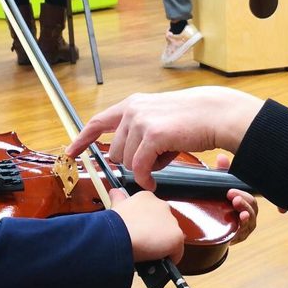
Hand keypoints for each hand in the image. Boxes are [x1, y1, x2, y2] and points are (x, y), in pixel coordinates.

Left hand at [65, 87, 264, 190]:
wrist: (215, 114)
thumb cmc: (193, 120)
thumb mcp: (160, 119)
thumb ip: (140, 133)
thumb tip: (126, 158)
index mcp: (132, 105)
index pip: (98, 122)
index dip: (82, 139)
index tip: (71, 152)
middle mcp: (133, 110)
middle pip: (115, 152)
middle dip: (132, 163)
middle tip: (155, 161)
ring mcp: (141, 121)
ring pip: (127, 162)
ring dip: (143, 169)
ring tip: (165, 158)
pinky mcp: (152, 135)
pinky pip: (139, 168)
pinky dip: (145, 179)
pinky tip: (153, 182)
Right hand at [108, 187, 183, 263]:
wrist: (119, 236)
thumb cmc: (114, 225)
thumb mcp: (115, 207)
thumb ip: (118, 198)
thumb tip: (115, 192)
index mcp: (148, 198)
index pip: (153, 212)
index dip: (146, 225)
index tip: (140, 232)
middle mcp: (162, 206)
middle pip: (164, 225)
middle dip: (156, 234)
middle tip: (143, 243)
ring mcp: (171, 221)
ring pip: (171, 238)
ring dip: (162, 246)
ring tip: (148, 253)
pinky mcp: (177, 237)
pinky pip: (176, 252)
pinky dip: (168, 259)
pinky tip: (156, 261)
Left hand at [215, 152, 257, 244]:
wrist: (212, 228)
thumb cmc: (221, 204)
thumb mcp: (222, 186)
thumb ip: (223, 172)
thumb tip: (221, 157)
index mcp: (247, 202)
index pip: (251, 197)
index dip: (244, 194)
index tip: (231, 191)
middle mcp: (249, 214)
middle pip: (253, 208)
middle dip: (244, 203)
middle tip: (233, 198)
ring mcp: (244, 227)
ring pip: (250, 221)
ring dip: (245, 216)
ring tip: (239, 212)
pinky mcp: (238, 238)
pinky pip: (242, 234)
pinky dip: (241, 230)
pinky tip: (237, 226)